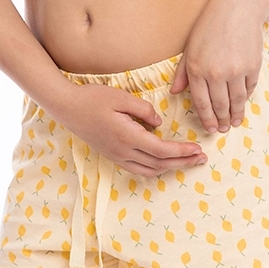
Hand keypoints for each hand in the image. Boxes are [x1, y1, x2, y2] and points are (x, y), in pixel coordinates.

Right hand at [57, 82, 207, 176]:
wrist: (67, 108)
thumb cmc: (93, 98)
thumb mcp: (121, 97)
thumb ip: (143, 109)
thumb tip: (159, 122)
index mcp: (128, 137)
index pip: (162, 151)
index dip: (182, 152)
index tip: (197, 149)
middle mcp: (123, 152)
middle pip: (160, 164)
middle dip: (183, 163)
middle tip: (201, 159)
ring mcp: (117, 156)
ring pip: (149, 170)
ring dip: (170, 168)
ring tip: (187, 161)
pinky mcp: (112, 156)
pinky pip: (138, 169)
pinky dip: (155, 168)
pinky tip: (163, 162)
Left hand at [170, 0, 265, 133]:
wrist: (239, 7)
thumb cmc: (210, 25)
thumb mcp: (191, 46)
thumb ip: (183, 72)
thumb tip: (174, 93)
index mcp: (196, 68)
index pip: (201, 102)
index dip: (206, 118)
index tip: (210, 128)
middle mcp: (215, 73)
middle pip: (219, 106)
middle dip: (221, 121)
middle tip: (223, 130)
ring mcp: (236, 71)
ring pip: (236, 101)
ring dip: (235, 115)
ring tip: (235, 122)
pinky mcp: (252, 66)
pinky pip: (249, 89)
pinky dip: (246, 98)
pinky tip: (243, 103)